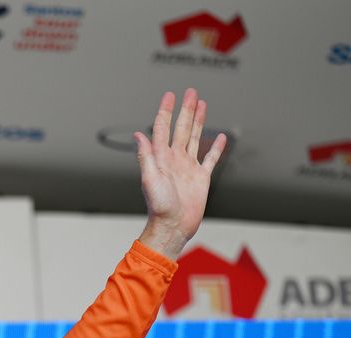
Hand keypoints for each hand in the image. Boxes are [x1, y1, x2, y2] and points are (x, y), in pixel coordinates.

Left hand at [134, 88, 227, 259]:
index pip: (163, 129)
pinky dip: (216, 147)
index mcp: (162, 158)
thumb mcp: (149, 179)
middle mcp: (175, 159)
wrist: (173, 226)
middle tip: (190, 92)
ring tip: (202, 104)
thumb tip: (138, 135)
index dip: (165, 112)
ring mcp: (188, 167)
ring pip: (195, 138)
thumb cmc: (159, 207)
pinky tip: (220, 136)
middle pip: (182, 128)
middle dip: (185, 109)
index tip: (169, 95)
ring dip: (198, 121)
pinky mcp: (201, 177)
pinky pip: (210, 158)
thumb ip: (145, 156)